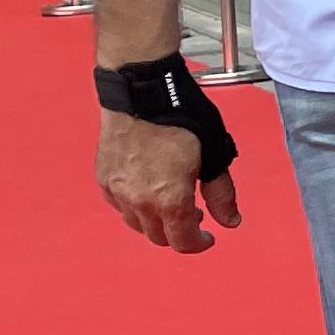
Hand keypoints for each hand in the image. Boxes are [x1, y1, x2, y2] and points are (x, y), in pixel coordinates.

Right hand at [98, 108, 237, 253]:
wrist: (141, 90)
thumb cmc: (181, 116)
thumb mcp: (214, 154)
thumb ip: (221, 193)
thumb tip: (230, 222)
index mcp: (170, 199)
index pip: (182, 242)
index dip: (199, 244)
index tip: (208, 238)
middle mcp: (139, 201)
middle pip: (159, 237)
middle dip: (179, 232)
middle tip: (194, 215)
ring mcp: (117, 191)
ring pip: (137, 224)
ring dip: (156, 221)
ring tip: (171, 201)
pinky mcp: (104, 178)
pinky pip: (120, 206)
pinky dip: (135, 206)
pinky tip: (148, 190)